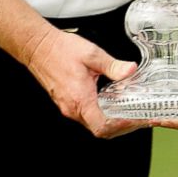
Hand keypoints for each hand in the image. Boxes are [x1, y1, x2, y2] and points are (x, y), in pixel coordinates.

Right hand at [25, 23, 142, 137]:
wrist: (38, 47)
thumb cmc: (60, 50)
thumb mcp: (92, 54)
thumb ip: (113, 65)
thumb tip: (130, 70)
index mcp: (80, 99)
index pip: (102, 126)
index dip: (122, 126)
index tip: (136, 119)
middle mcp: (73, 108)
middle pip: (101, 129)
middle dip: (122, 126)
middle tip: (138, 118)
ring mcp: (68, 107)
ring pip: (93, 123)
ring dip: (112, 121)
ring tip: (129, 111)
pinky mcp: (66, 103)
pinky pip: (86, 115)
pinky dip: (101, 113)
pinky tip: (111, 102)